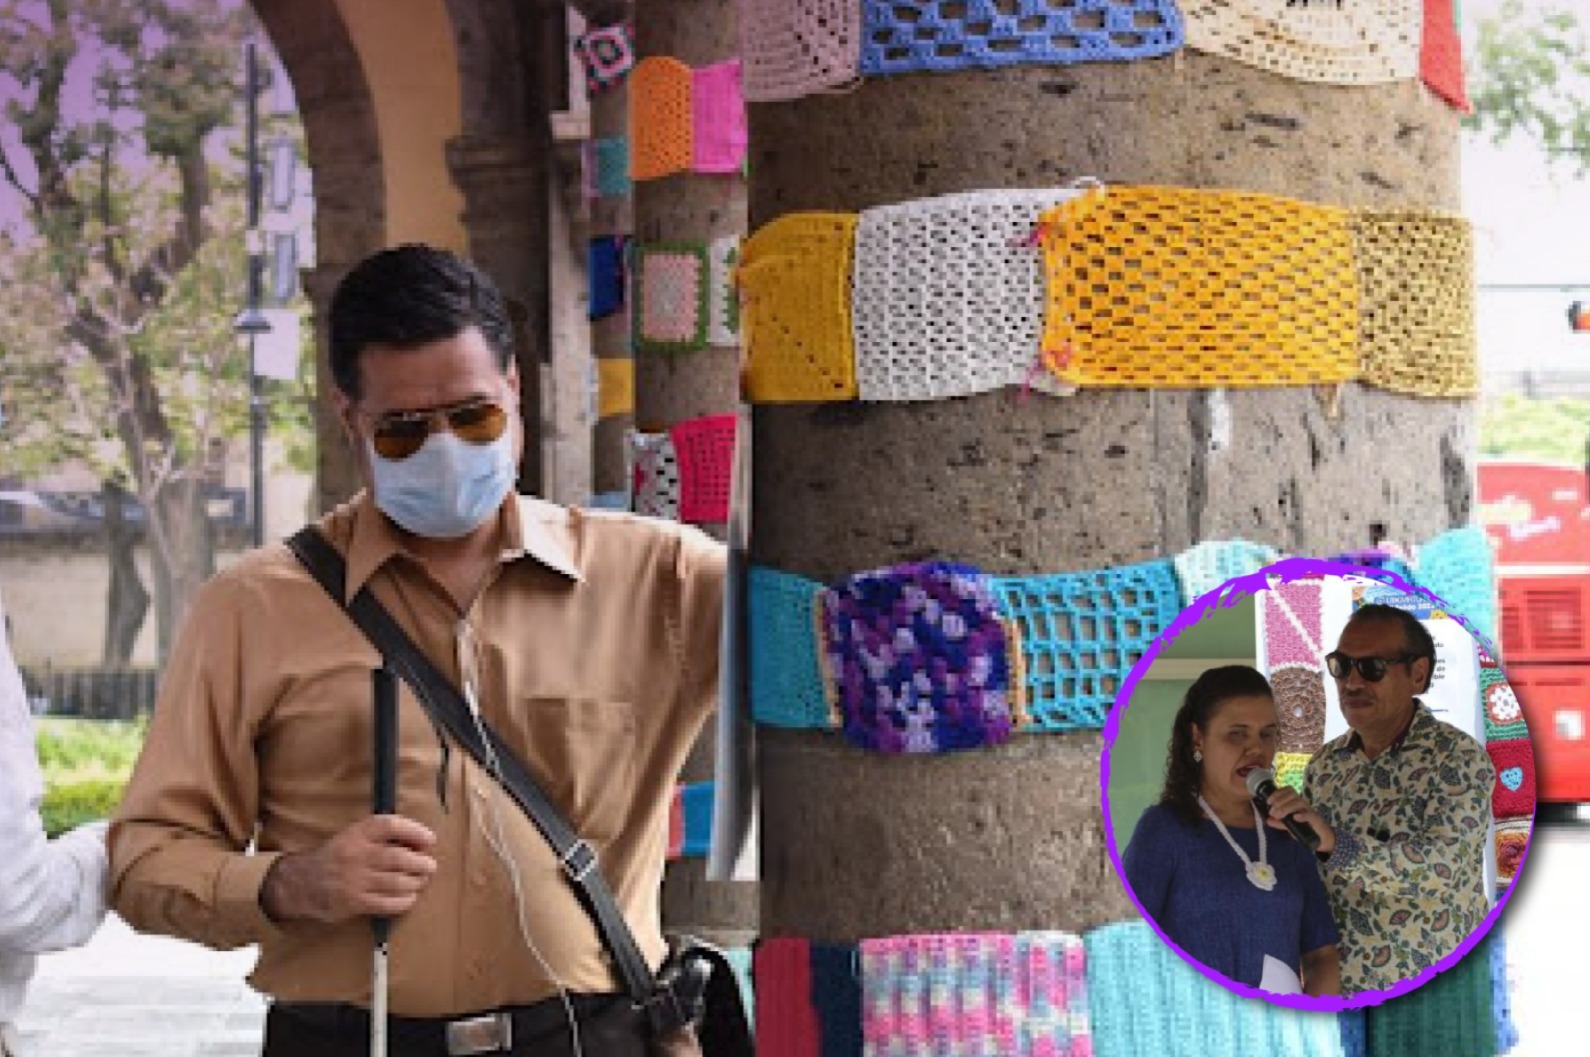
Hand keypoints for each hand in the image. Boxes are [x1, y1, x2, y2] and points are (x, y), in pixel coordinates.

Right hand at [260, 815, 437, 924]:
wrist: (301, 882)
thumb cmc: (338, 856)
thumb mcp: (354, 836)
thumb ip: (382, 837)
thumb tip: (421, 844)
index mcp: (357, 833)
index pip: (390, 826)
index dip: (415, 831)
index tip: (430, 839)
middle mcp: (356, 854)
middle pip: (398, 857)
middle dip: (421, 863)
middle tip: (430, 866)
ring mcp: (354, 880)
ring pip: (396, 882)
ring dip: (416, 883)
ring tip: (421, 881)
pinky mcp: (353, 902)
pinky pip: (387, 903)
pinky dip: (404, 901)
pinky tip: (409, 898)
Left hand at [1263, 787, 1334, 856]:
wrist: (1321, 838)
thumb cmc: (1305, 828)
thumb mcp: (1289, 826)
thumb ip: (1279, 822)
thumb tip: (1268, 820)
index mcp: (1296, 802)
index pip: (1288, 790)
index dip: (1278, 793)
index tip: (1268, 801)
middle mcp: (1303, 804)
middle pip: (1292, 795)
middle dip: (1279, 801)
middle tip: (1272, 811)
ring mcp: (1309, 811)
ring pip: (1299, 802)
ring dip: (1286, 808)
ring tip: (1278, 816)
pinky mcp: (1316, 819)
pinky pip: (1310, 814)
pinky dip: (1302, 815)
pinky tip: (1295, 817)